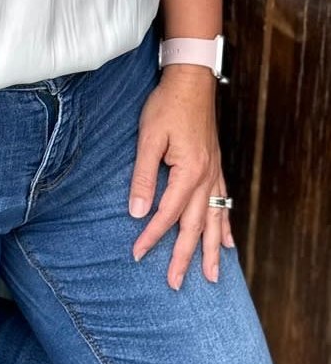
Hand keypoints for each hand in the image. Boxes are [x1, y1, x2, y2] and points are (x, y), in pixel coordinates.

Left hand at [128, 68, 235, 288]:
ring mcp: (215, 173)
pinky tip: (228, 242)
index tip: (138, 254)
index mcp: (189, 172)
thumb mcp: (148, 138)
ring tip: (212, 276)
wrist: (190, 81)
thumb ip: (143, 176)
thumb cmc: (166, 105)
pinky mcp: (215, 166)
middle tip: (175, 283)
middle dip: (185, 257)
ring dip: (212, 250)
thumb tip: (135, 211)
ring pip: (215, 220)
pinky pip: (223, 203)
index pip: (168, 214)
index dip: (152, 235)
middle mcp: (207, 177)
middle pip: (195, 226)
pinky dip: (226, 226)